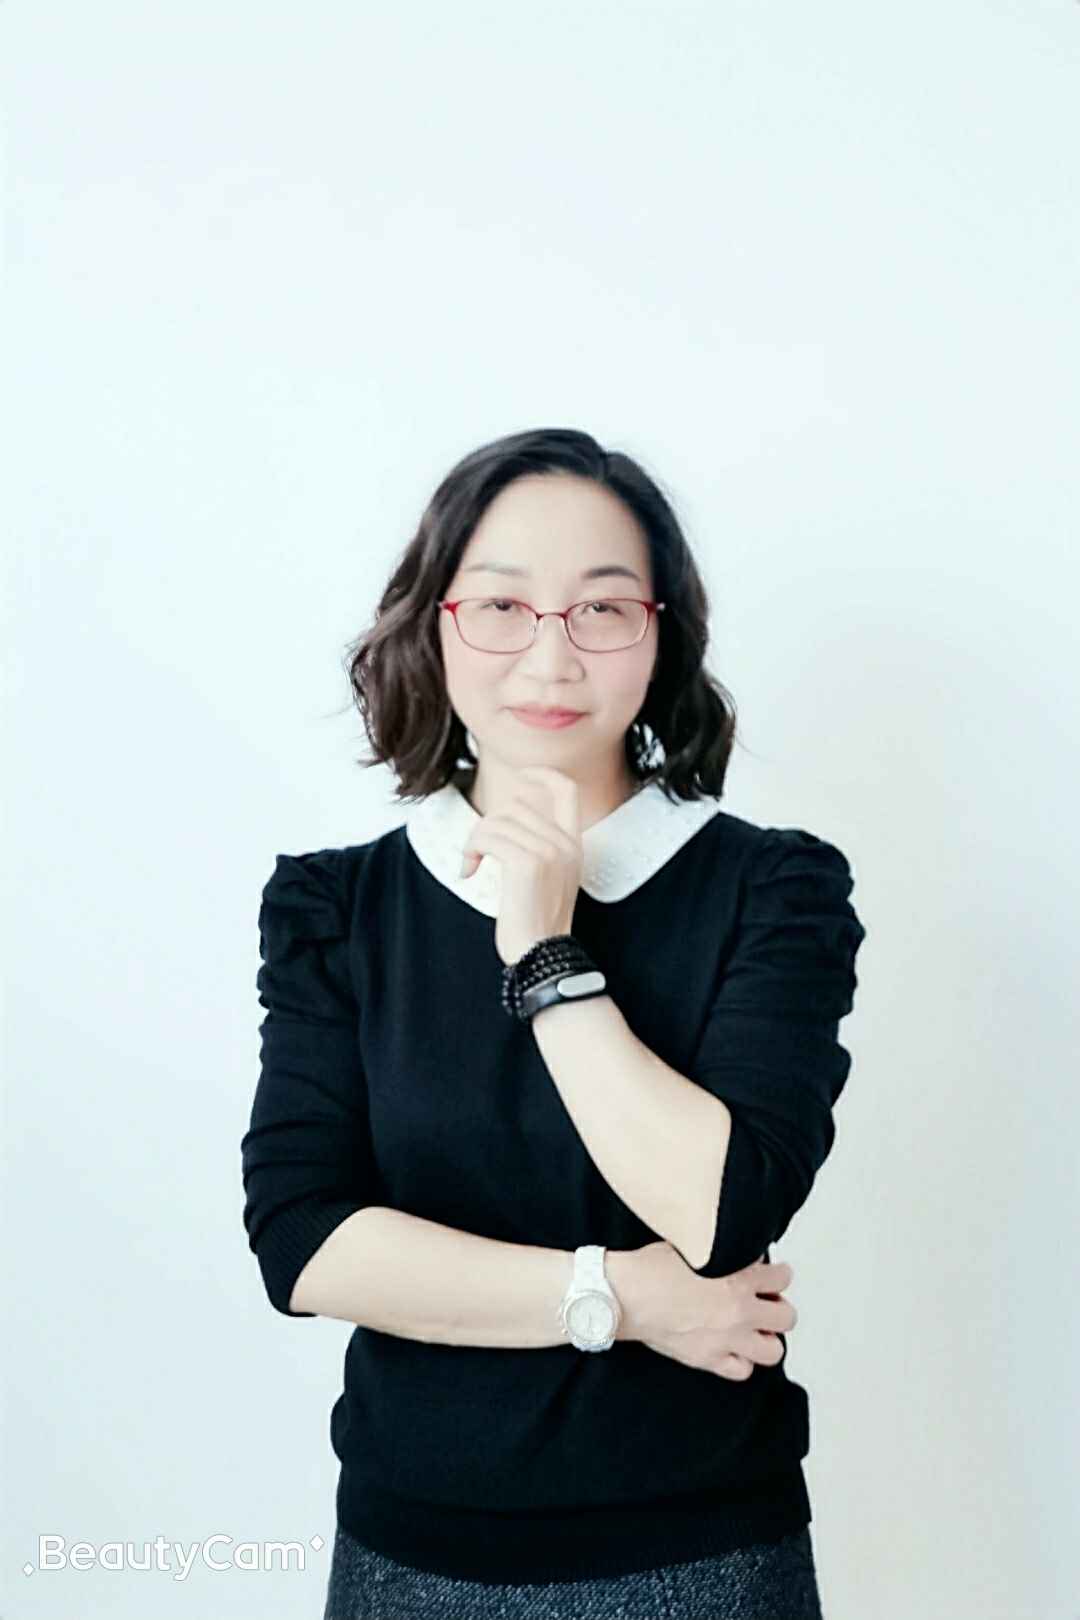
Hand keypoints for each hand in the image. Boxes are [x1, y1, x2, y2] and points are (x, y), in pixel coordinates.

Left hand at [459, 766, 584, 966]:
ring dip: (475, 839)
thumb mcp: (545, 876)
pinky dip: (470, 850)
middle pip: (516, 803)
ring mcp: (550, 852)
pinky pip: (487, 836)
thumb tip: (505, 814)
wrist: (539, 955)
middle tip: (478, 850)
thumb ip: (536, 844)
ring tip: (472, 863)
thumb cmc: (533, 921)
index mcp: (573, 844)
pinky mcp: (529, 863)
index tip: (517, 780)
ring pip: (497, 819)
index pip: (566, 788)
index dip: (540, 775)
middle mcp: (566, 843)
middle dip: (488, 822)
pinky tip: (469, 871)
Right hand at [625, 1241, 797, 1380]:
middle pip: (786, 1317)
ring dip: (767, 1338)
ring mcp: (725, 1339)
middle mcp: (738, 1312)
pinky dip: (742, 1360)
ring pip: (773, 1350)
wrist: (625, 1294)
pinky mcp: (708, 1358)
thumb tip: (737, 1250)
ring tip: (754, 1328)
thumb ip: (723, 1250)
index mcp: (738, 1279)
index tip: (772, 1274)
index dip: (779, 1274)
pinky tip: (733, 1347)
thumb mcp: (694, 1245)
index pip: (782, 1278)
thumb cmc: (651, 1268)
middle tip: (765, 1302)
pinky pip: (742, 1370)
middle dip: (778, 1307)